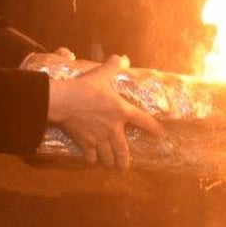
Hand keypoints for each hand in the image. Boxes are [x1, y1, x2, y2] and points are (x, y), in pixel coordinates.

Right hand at [46, 56, 163, 169]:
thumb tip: (124, 59)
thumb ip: (114, 66)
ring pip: (107, 157)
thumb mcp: (101, 74)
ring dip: (109, 162)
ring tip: (110, 166)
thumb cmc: (85, 89)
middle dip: (124, 161)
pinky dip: (92, 159)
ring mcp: (98, 139)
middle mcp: (113, 130)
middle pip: (122, 151)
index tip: (161, 135)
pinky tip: (92, 160)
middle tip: (124, 167)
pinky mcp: (85, 143)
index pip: (143, 121)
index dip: (154, 128)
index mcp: (121, 112)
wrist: (64, 102)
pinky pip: (90, 157)